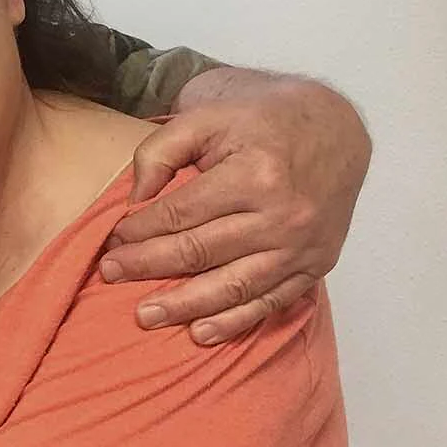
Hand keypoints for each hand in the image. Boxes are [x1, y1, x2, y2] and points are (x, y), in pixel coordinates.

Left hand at [101, 73, 368, 344]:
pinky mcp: (316, 265)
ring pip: (233, 286)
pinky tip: (200, 331)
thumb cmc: (262, 120)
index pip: (181, 213)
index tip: (112, 240)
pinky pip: (270, 302)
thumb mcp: (207, 114)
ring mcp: (301, 246)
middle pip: (201, 252)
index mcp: (254, 174)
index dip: (140, 230)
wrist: (335, 128)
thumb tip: (135, 199)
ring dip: (184, 306)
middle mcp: (281, 216)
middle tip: (111, 275)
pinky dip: (234, 321)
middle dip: (148, 266)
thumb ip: (162, 150)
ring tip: (145, 315)